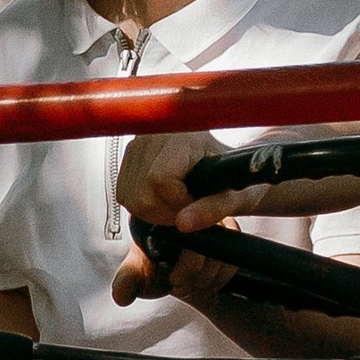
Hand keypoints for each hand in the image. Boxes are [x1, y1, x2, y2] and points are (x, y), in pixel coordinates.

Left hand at [109, 228, 238, 311]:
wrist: (177, 275)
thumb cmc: (155, 270)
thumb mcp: (137, 276)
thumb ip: (126, 283)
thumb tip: (121, 296)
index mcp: (163, 216)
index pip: (186, 240)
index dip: (184, 269)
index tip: (174, 280)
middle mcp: (189, 211)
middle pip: (208, 250)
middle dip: (195, 278)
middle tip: (181, 283)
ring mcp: (213, 219)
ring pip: (224, 258)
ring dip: (209, 280)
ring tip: (192, 283)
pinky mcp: (230, 230)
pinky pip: (234, 260)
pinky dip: (222, 278)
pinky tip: (208, 280)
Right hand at [115, 129, 272, 233]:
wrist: (227, 163)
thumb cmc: (234, 178)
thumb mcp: (234, 196)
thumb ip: (212, 209)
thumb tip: (183, 224)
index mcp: (183, 137)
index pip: (159, 179)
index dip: (177, 203)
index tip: (196, 204)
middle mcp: (154, 135)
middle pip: (141, 193)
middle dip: (165, 212)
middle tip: (189, 209)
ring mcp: (137, 143)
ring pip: (129, 196)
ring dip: (154, 211)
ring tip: (179, 204)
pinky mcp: (129, 155)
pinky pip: (124, 193)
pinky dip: (143, 204)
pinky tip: (164, 198)